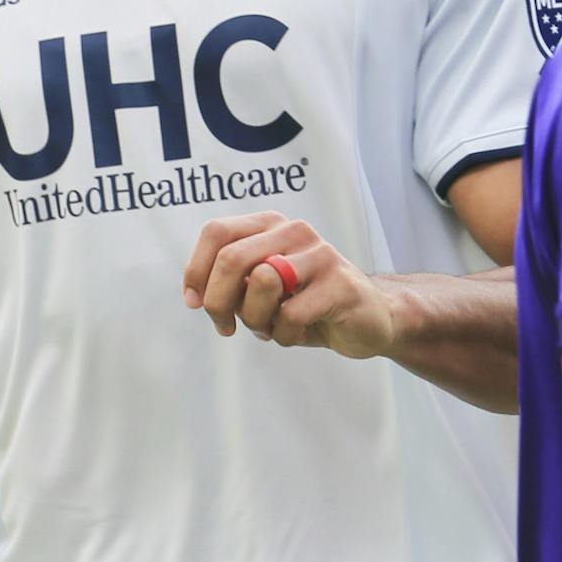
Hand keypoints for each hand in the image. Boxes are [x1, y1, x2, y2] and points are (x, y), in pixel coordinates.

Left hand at [181, 211, 397, 359]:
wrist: (367, 318)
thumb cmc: (305, 303)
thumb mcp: (261, 290)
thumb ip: (232, 283)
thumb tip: (197, 294)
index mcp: (270, 226)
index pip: (217, 232)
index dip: (196, 270)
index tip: (195, 302)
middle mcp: (294, 231)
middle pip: (232, 258)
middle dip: (218, 301)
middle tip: (226, 326)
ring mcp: (320, 254)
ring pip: (261, 282)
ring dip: (256, 319)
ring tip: (271, 326)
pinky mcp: (341, 283)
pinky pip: (291, 314)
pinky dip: (284, 335)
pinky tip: (296, 333)